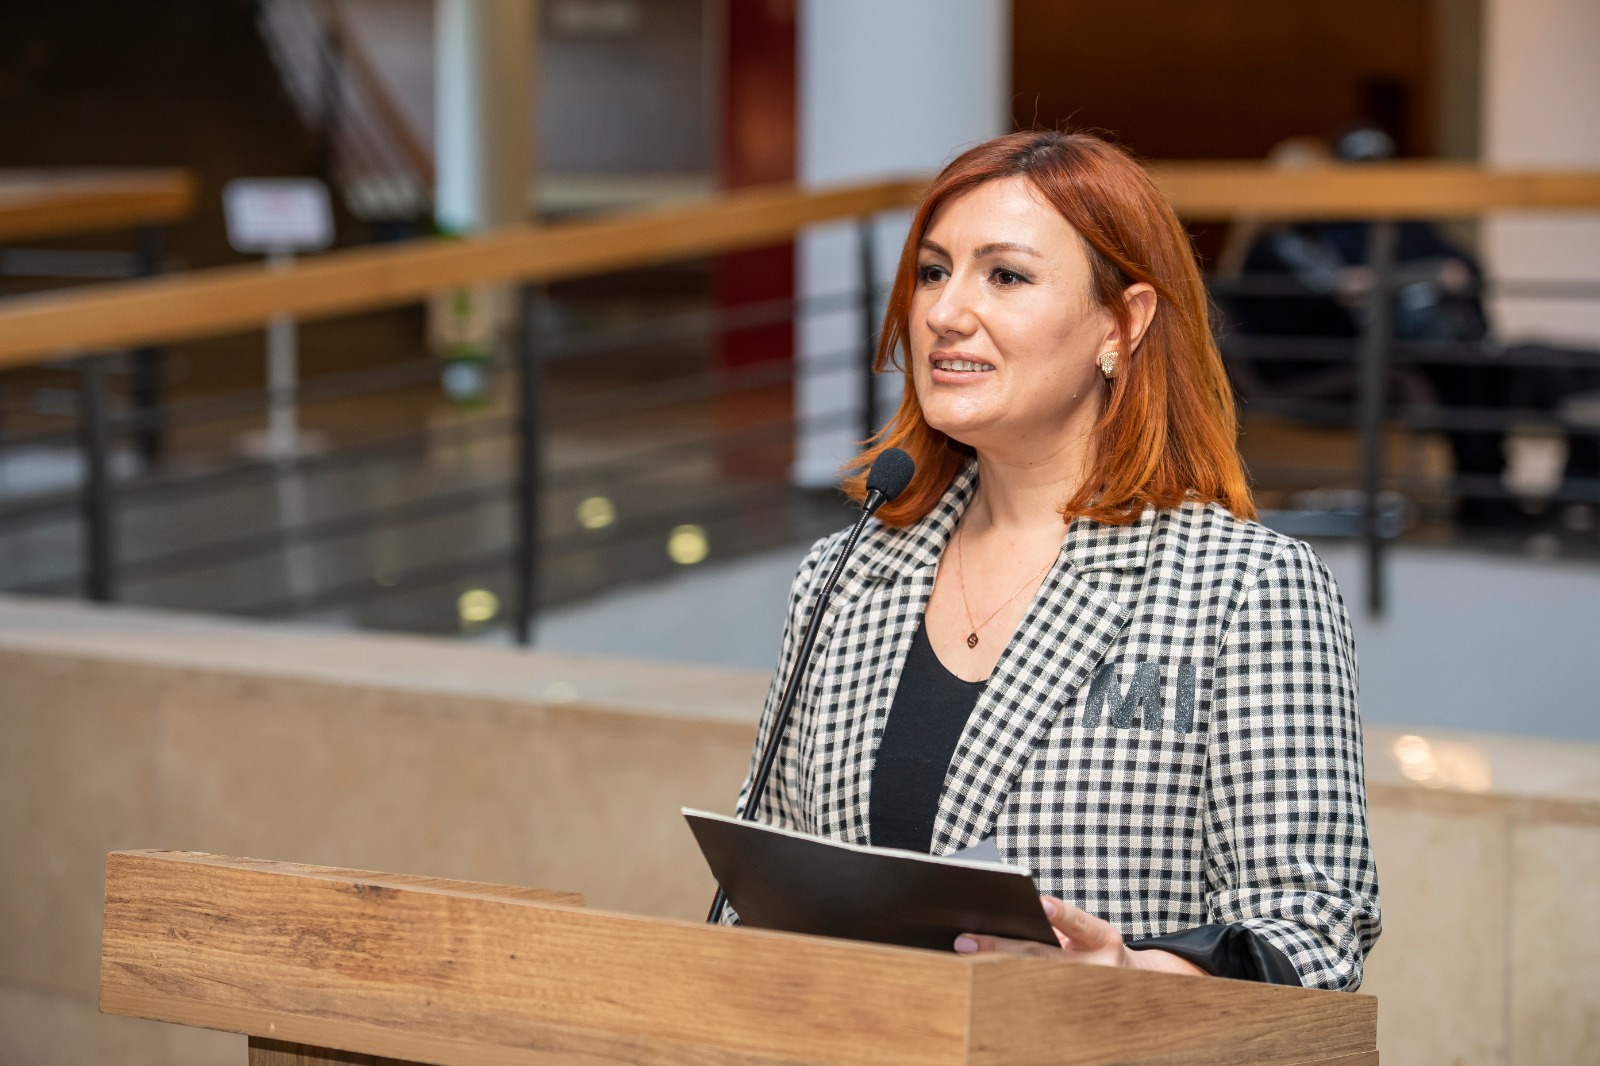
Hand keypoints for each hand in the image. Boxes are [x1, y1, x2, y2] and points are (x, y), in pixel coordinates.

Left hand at [954, 895, 1204, 975]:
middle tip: (965, 941)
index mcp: (1103, 939)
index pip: (1081, 924)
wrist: (1134, 988)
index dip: (1062, 915)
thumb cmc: (1099, 950)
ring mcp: (1081, 991)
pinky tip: (979, 980)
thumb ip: (1062, 923)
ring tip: (965, 958)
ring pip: (1032, 979)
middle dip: (1002, 948)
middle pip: (1042, 956)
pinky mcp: (1067, 1013)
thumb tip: (1016, 914)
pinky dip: (1003, 987)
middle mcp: (1095, 966)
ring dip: (995, 968)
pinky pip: (1030, 997)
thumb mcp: (1091, 933)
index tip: (1042, 905)